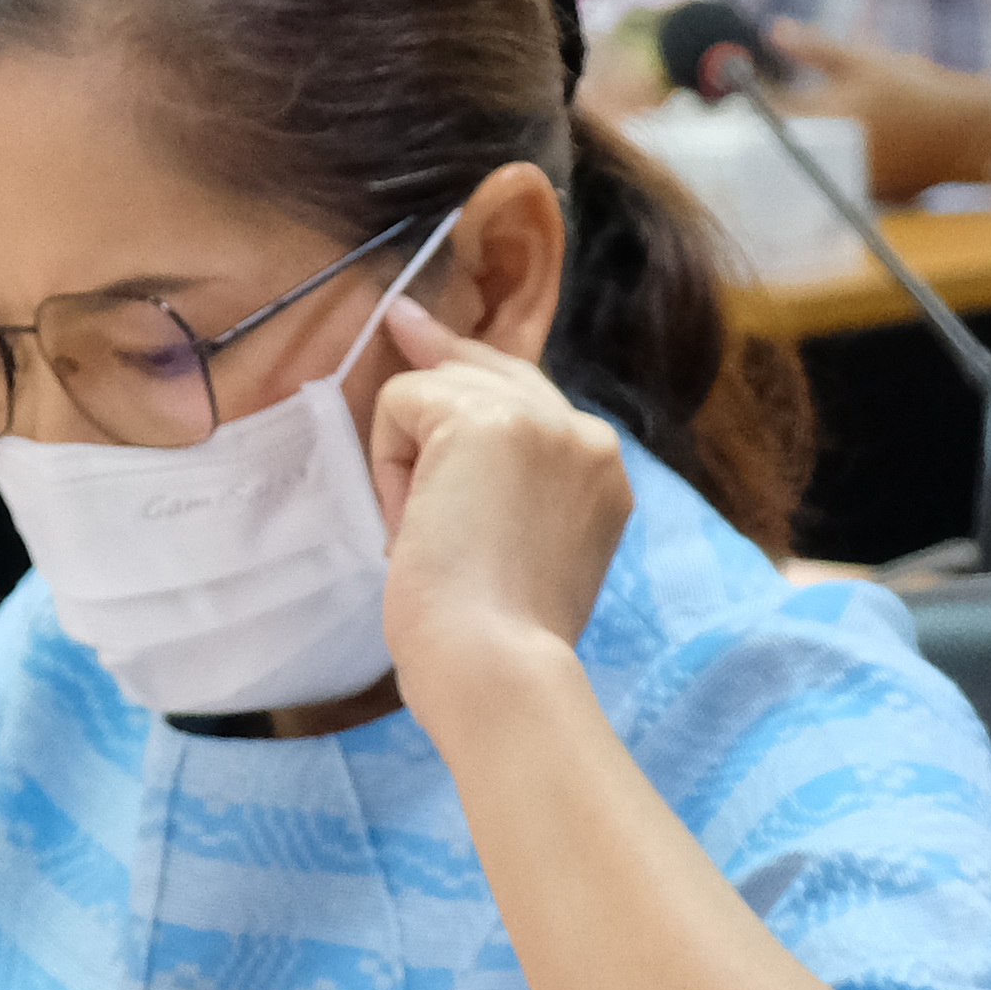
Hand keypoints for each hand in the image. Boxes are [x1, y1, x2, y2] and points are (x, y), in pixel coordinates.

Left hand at [364, 292, 638, 713]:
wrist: (496, 669)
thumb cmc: (498, 643)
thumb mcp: (524, 552)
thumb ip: (512, 492)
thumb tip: (446, 448)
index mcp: (601, 473)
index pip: (536, 400)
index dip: (479, 377)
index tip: (435, 343)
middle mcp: (585, 437)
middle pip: (498, 368)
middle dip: (443, 360)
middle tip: (402, 320)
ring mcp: (542, 422)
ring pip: (441, 388)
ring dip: (409, 459)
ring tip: (420, 533)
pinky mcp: (484, 421)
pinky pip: (402, 402)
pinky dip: (389, 464)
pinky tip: (410, 522)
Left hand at [766, 27, 990, 196]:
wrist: (967, 134)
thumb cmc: (915, 91)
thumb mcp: (863, 60)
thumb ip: (814, 48)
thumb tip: (774, 30)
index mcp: (825, 120)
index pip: (768, 112)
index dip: (749, 98)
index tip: (740, 88)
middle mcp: (830, 156)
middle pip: (782, 142)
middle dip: (774, 122)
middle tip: (767, 108)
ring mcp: (845, 179)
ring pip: (806, 160)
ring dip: (801, 143)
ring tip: (811, 124)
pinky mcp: (862, 194)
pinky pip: (831, 176)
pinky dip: (828, 160)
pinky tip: (841, 144)